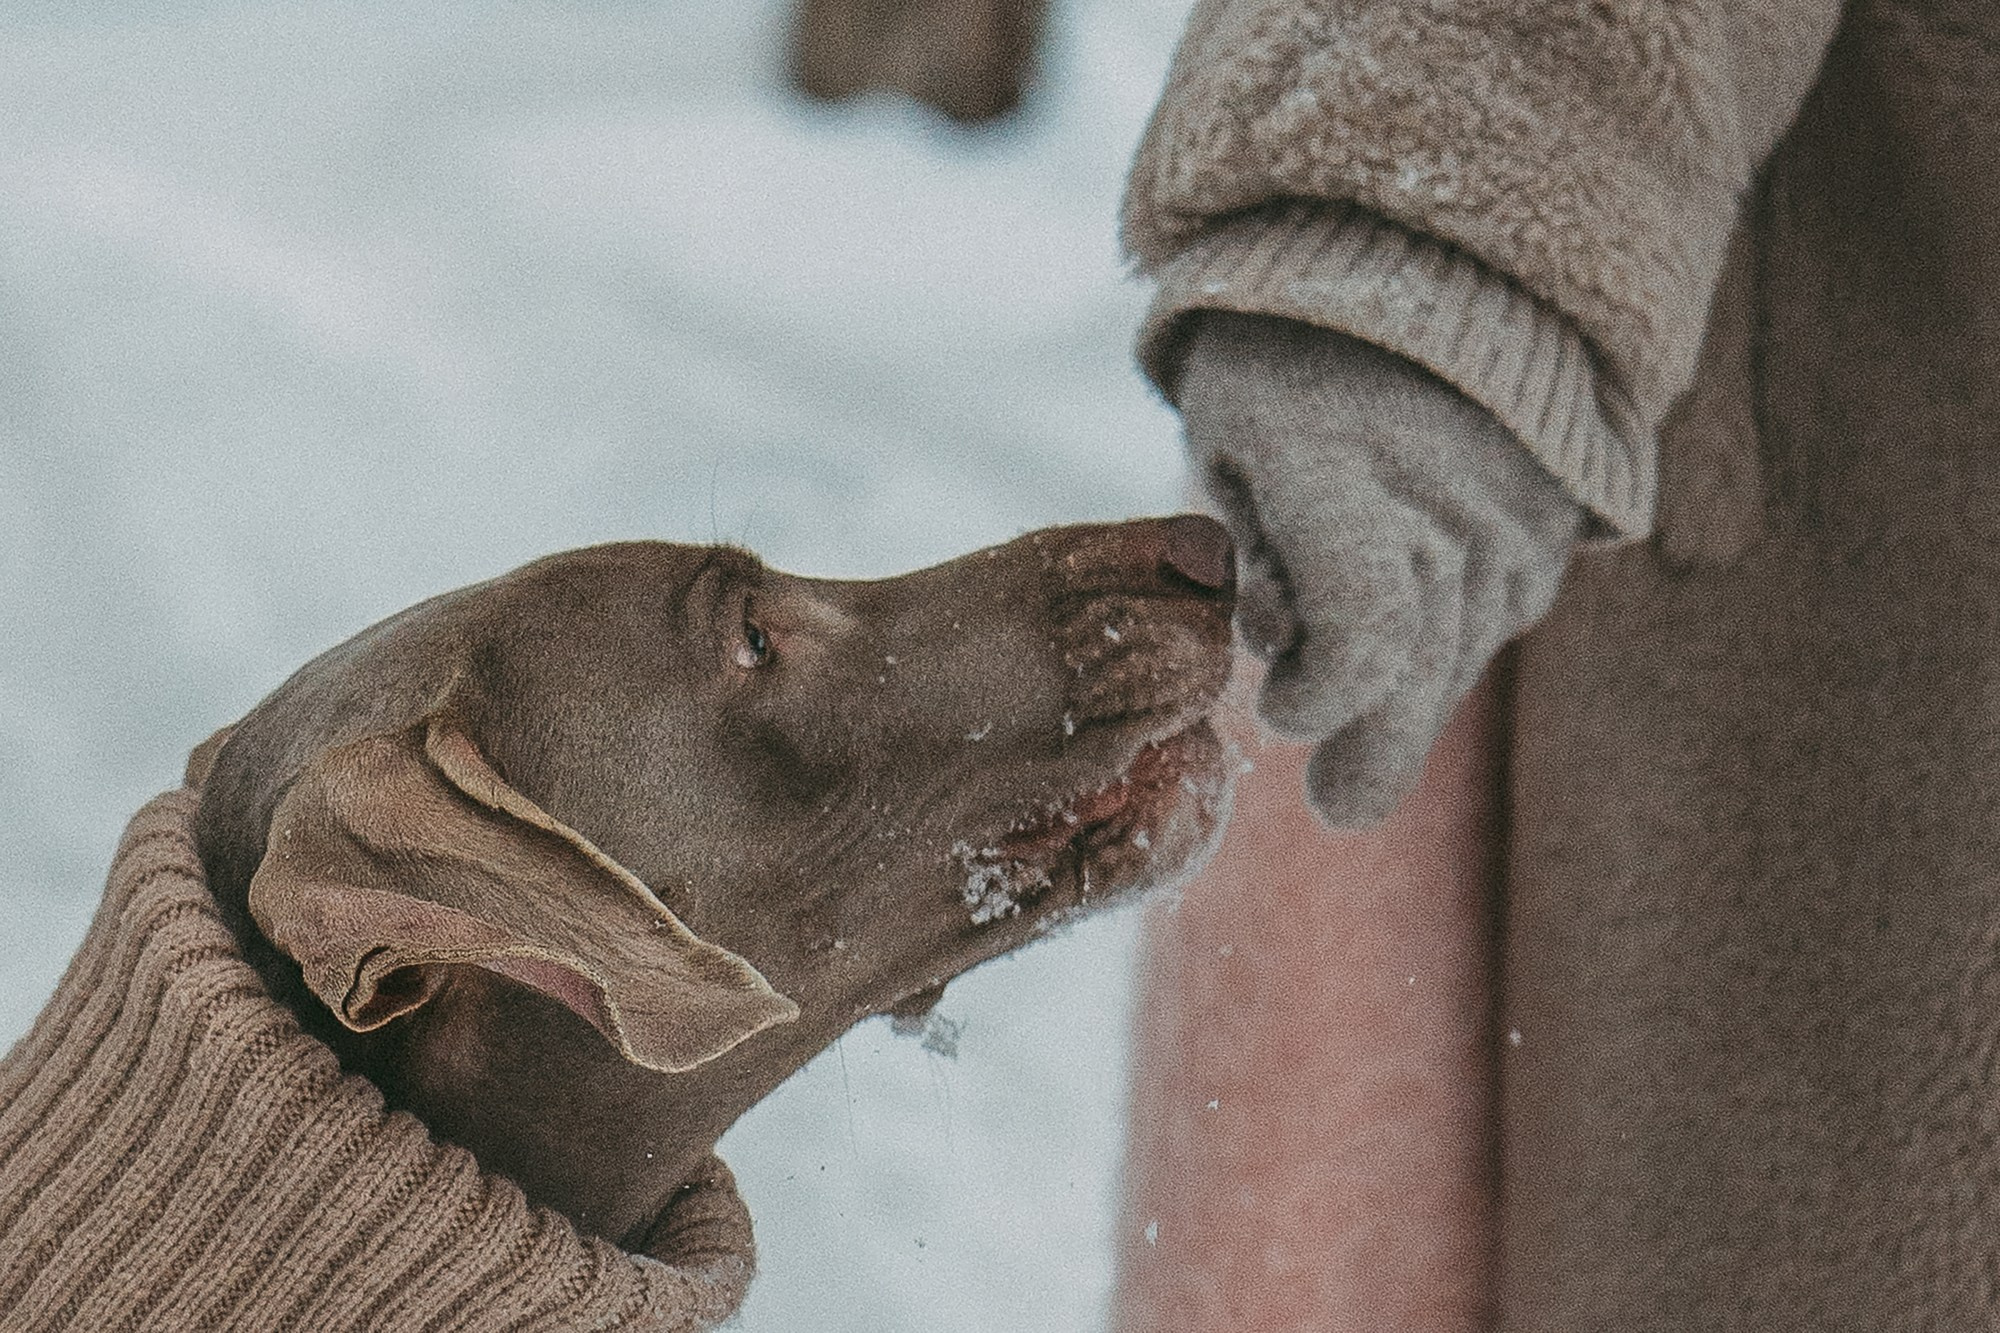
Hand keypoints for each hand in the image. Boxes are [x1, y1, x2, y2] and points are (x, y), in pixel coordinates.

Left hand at [1179, 313, 1584, 825]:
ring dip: (1404, 696)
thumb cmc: (1288, 346)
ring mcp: (1516, 521)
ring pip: (1460, 659)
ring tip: (1355, 692)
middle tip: (1339, 802)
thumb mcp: (1229, 431)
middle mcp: (1449, 507)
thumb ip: (1249, 548)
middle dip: (1370, 750)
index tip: (1277, 712)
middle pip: (1419, 677)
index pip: (1362, 637)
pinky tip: (1408, 628)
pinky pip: (1497, 622)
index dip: (1320, 699)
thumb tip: (1280, 648)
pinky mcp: (1554, 529)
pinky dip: (1445, 645)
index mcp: (1343, 472)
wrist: (1433, 254)